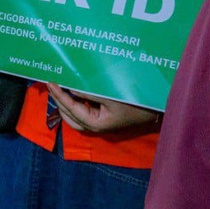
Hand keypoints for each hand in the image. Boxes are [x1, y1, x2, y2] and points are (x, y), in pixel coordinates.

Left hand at [46, 83, 161, 132]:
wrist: (159, 107)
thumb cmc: (136, 102)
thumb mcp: (111, 95)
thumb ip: (88, 91)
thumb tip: (69, 86)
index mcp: (96, 123)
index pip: (71, 108)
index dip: (58, 95)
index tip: (50, 82)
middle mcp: (96, 126)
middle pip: (69, 116)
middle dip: (59, 100)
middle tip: (52, 84)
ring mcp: (101, 122)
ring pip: (76, 114)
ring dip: (67, 101)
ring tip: (61, 86)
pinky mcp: (106, 116)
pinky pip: (85, 110)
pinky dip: (77, 101)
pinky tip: (75, 88)